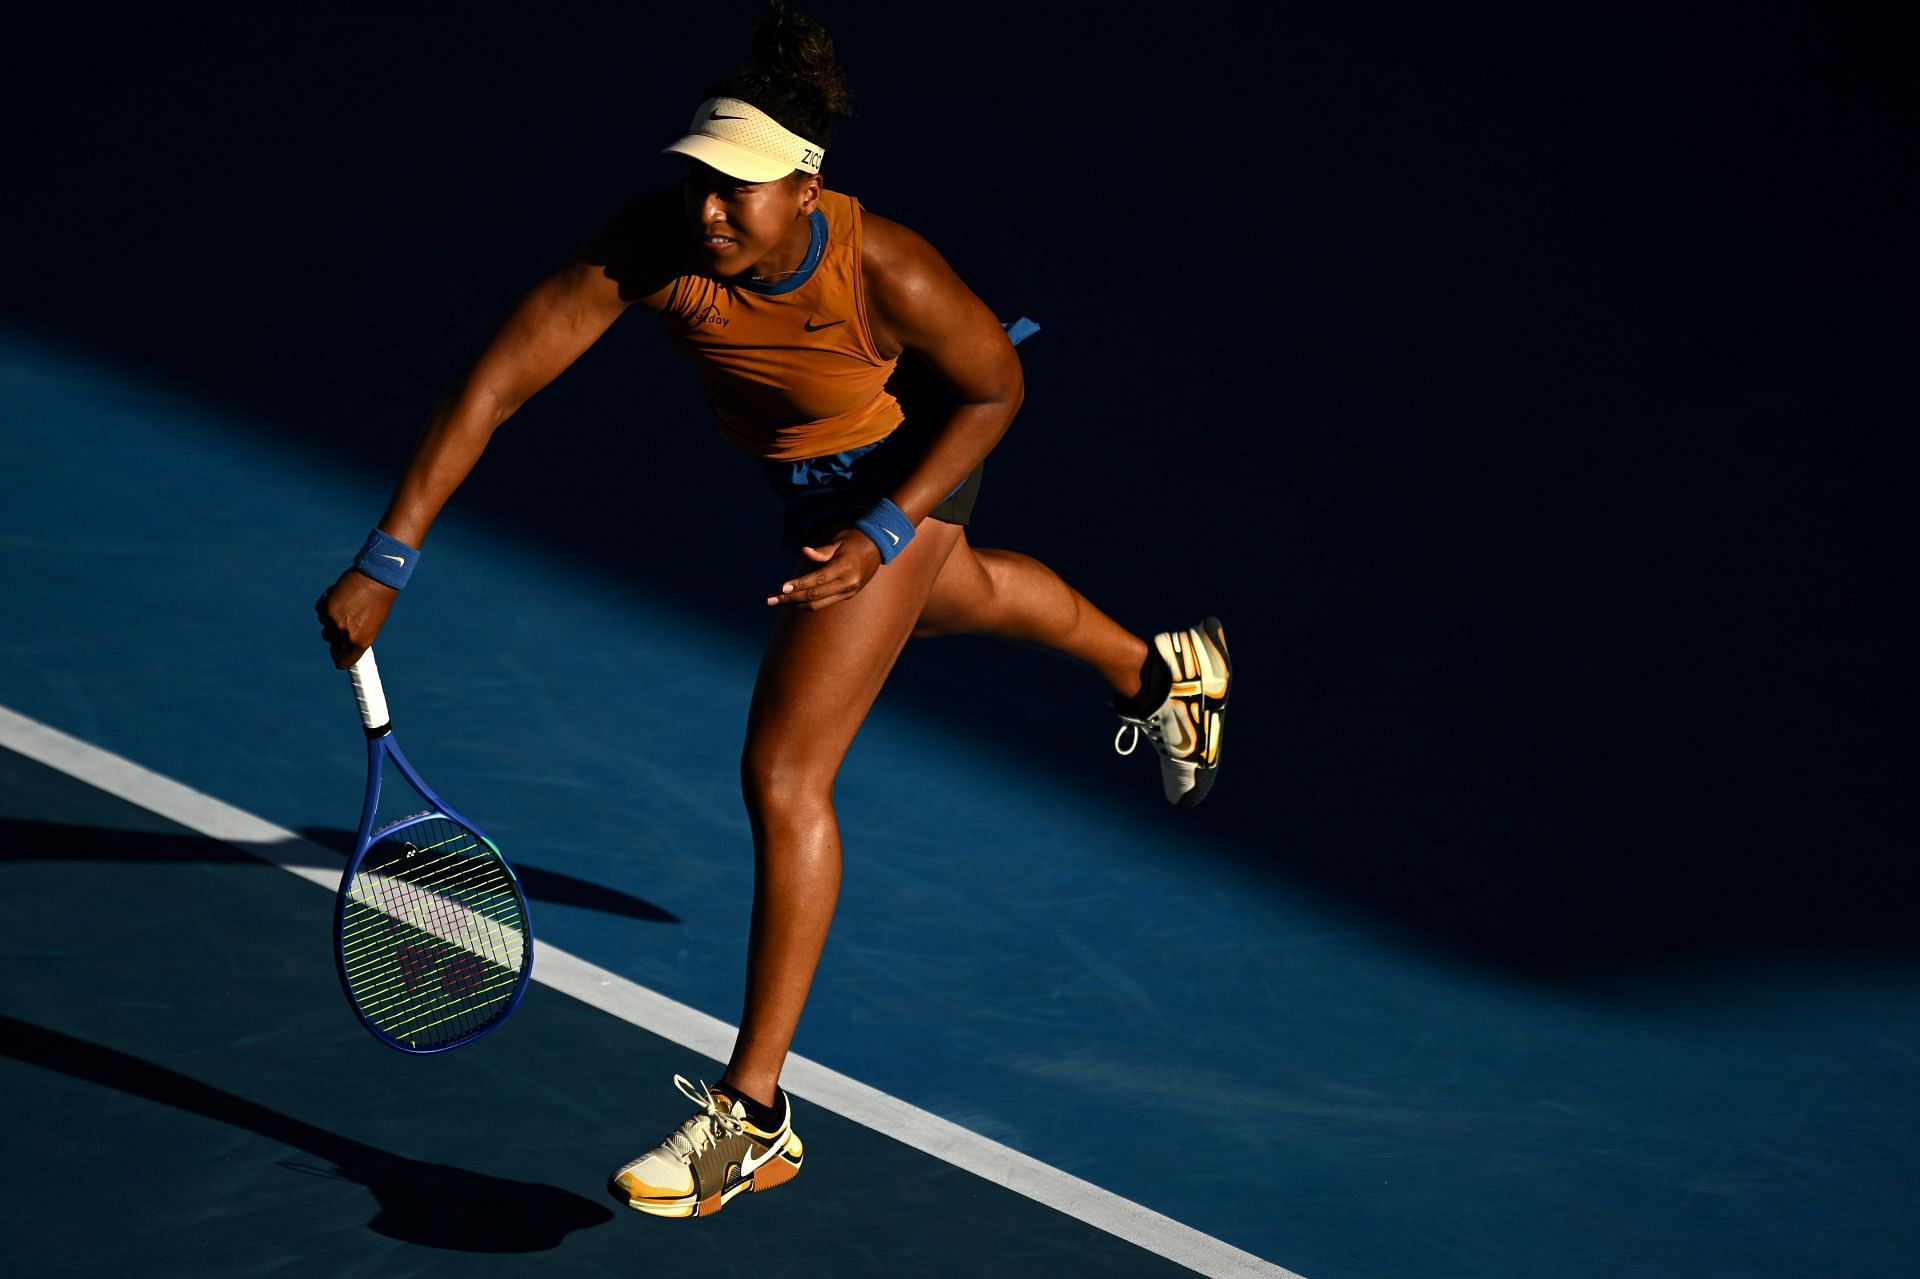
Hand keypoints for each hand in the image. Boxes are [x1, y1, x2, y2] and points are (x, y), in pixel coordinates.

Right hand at [315, 569, 397, 667]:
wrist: (377, 578)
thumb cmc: (379, 601)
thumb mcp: (372, 623)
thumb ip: (357, 635)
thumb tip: (342, 642)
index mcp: (361, 642)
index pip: (344, 661)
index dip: (339, 657)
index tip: (337, 651)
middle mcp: (346, 635)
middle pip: (330, 639)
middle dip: (334, 630)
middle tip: (344, 616)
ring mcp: (334, 622)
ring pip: (324, 623)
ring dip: (330, 615)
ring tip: (346, 602)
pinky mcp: (326, 608)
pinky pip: (320, 610)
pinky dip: (326, 603)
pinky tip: (339, 595)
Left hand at [766, 530, 882, 610]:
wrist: (879, 546)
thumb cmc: (855, 538)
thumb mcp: (838, 540)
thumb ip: (822, 550)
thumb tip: (804, 551)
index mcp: (844, 568)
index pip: (816, 581)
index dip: (797, 586)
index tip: (780, 588)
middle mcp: (847, 583)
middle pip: (814, 596)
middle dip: (790, 599)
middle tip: (770, 600)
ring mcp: (848, 591)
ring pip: (818, 604)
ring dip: (797, 604)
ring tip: (779, 602)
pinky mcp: (848, 595)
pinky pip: (825, 603)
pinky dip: (809, 603)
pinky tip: (796, 600)